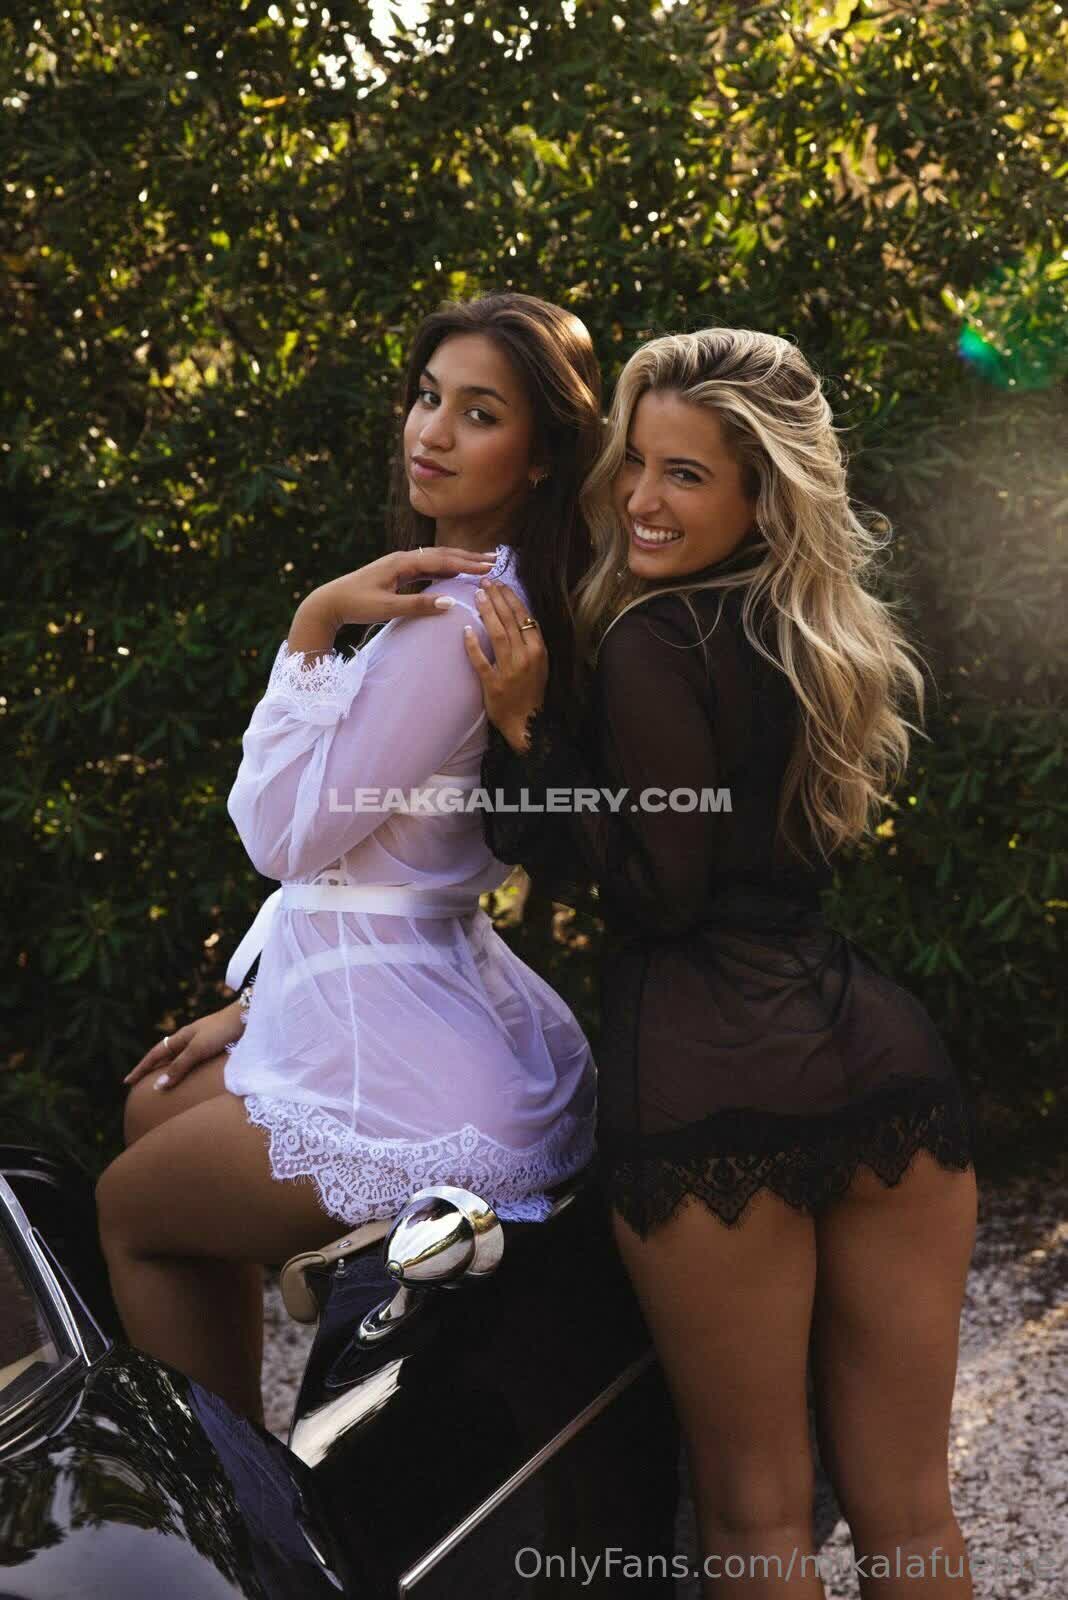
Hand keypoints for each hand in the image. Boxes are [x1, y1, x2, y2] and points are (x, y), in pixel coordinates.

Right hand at [123, 1001, 243, 1092]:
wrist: (249, 1016)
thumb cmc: (222, 1031)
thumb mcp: (197, 1050)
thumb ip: (178, 1067)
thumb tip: (157, 1086)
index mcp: (181, 1038)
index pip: (154, 1056)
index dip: (140, 1070)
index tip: (127, 1082)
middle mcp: (188, 1039)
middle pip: (164, 1056)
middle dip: (150, 1069)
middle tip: (139, 1083)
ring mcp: (201, 1041)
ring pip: (178, 1058)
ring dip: (167, 1069)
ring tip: (160, 1082)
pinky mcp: (214, 1045)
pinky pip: (193, 1060)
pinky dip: (184, 1069)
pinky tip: (190, 1076)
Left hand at [310, 547, 497, 629]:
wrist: (329, 602)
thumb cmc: (356, 605)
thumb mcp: (388, 608)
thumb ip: (419, 605)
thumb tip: (450, 603)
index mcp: (402, 563)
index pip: (442, 560)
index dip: (468, 563)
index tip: (490, 567)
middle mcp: (403, 558)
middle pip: (442, 554)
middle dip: (470, 557)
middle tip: (495, 559)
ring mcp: (399, 564)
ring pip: (436, 559)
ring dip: (459, 560)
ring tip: (481, 562)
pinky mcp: (396, 573)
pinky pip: (427, 567)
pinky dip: (445, 567)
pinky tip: (454, 571)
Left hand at [462, 579, 547, 753]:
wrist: (528, 723)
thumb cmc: (531, 691)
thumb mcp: (539, 663)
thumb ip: (529, 641)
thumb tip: (517, 615)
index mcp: (538, 650)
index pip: (524, 617)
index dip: (511, 598)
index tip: (500, 584)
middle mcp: (526, 657)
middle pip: (510, 621)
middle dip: (497, 599)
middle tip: (485, 583)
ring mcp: (510, 671)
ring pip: (498, 635)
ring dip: (487, 613)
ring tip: (478, 596)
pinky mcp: (494, 685)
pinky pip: (481, 661)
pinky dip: (473, 645)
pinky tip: (466, 630)